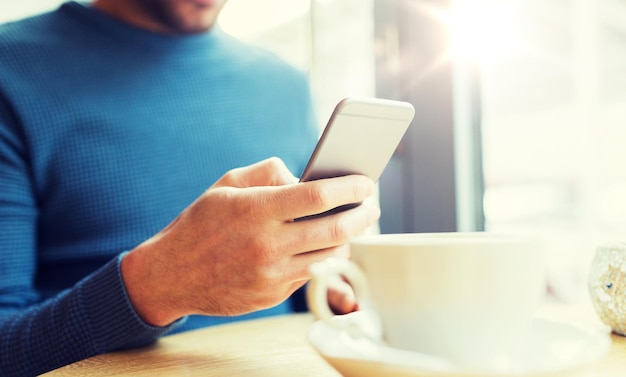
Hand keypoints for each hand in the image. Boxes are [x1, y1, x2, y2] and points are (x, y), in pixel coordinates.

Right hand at [121, 157, 379, 325]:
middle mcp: (267, 245)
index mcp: (256, 211)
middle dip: (363, 216)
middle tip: (372, 207)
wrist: (171, 275)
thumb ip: (268, 172)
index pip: (318, 196)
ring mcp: (271, 274)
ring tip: (351, 224)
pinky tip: (322, 245)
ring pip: (329, 256)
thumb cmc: (200, 223)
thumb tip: (304, 177)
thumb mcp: (226, 184)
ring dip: (348, 239)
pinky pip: (310, 273)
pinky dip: (321, 257)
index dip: (350, 188)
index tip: (367, 183)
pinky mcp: (273, 295)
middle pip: (335, 230)